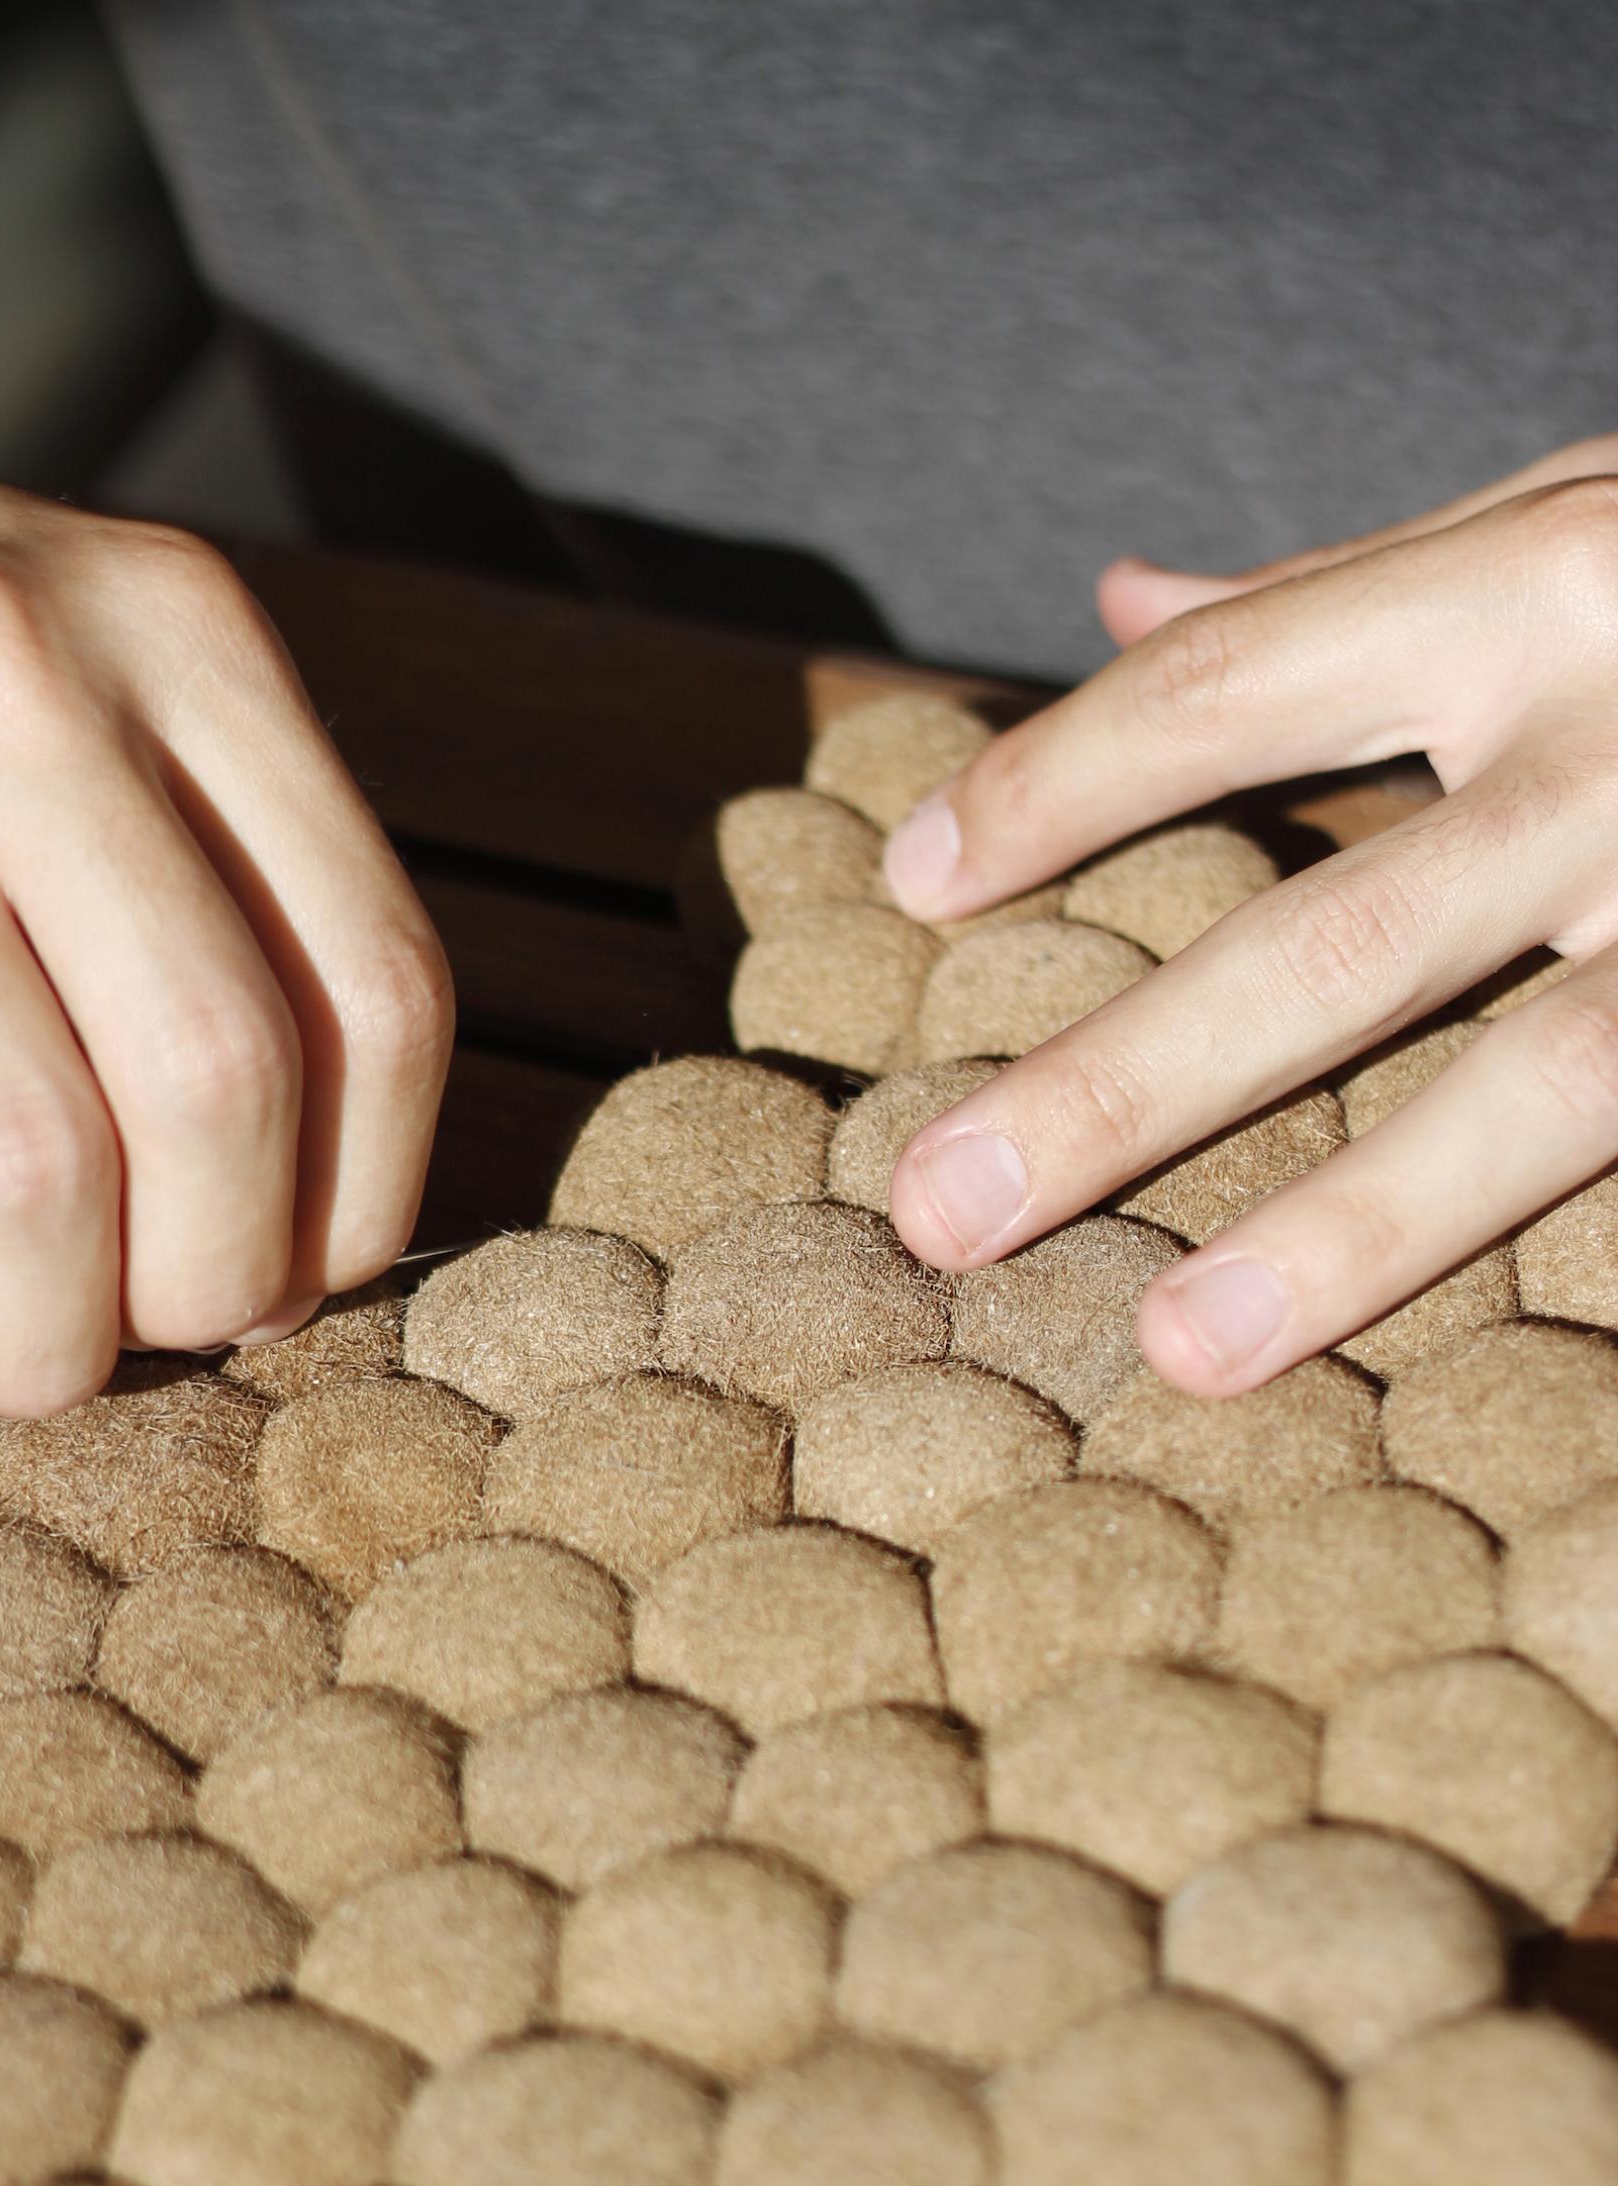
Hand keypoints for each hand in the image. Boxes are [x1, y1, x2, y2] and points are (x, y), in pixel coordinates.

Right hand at [0, 354, 451, 1415]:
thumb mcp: (130, 695)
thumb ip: (245, 910)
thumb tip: (294, 1263)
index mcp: (182, 636)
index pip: (375, 984)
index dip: (365, 1195)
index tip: (302, 1272)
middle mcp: (14, 686)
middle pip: (219, 1083)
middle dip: (211, 1286)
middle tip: (157, 1332)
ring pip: (29, 1168)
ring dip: (44, 1346)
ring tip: (18, 1368)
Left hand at [881, 434, 1617, 1394]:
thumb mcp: (1591, 505)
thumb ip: (1369, 573)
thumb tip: (1127, 594)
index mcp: (1553, 575)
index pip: (1234, 686)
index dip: (1054, 787)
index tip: (911, 884)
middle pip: (1334, 932)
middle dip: (1123, 1083)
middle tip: (936, 1211)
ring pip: (1540, 1088)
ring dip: (1350, 1233)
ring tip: (1178, 1357)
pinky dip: (1608, 1286)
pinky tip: (1503, 1406)